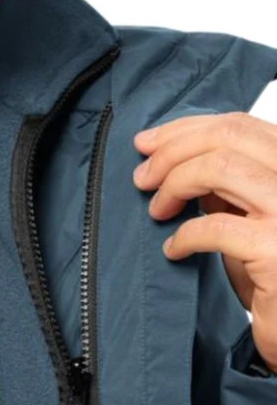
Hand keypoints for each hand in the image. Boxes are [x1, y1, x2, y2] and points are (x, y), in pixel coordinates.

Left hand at [133, 112, 276, 371]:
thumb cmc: (273, 280)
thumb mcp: (249, 220)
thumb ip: (228, 190)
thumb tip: (179, 162)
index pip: (241, 125)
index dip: (185, 129)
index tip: (147, 143)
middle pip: (228, 137)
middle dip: (172, 152)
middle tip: (142, 178)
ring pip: (220, 168)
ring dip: (174, 185)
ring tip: (157, 211)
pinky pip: (214, 227)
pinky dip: (184, 235)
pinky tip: (173, 250)